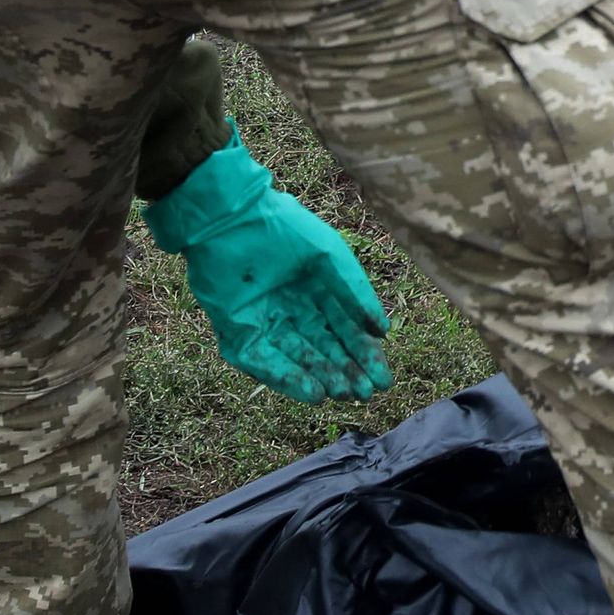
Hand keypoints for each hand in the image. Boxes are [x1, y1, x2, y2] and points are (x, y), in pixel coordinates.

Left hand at [142, 130, 391, 404]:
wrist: (230, 220)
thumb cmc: (284, 230)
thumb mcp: (330, 257)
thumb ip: (356, 293)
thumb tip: (382, 330)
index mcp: (318, 290)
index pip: (345, 329)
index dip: (364, 354)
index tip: (383, 377)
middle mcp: (294, 310)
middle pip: (325, 348)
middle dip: (348, 371)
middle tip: (368, 393)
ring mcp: (267, 323)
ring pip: (299, 359)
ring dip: (323, 378)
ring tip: (345, 394)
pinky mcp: (240, 333)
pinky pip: (266, 362)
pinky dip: (289, 378)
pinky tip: (314, 392)